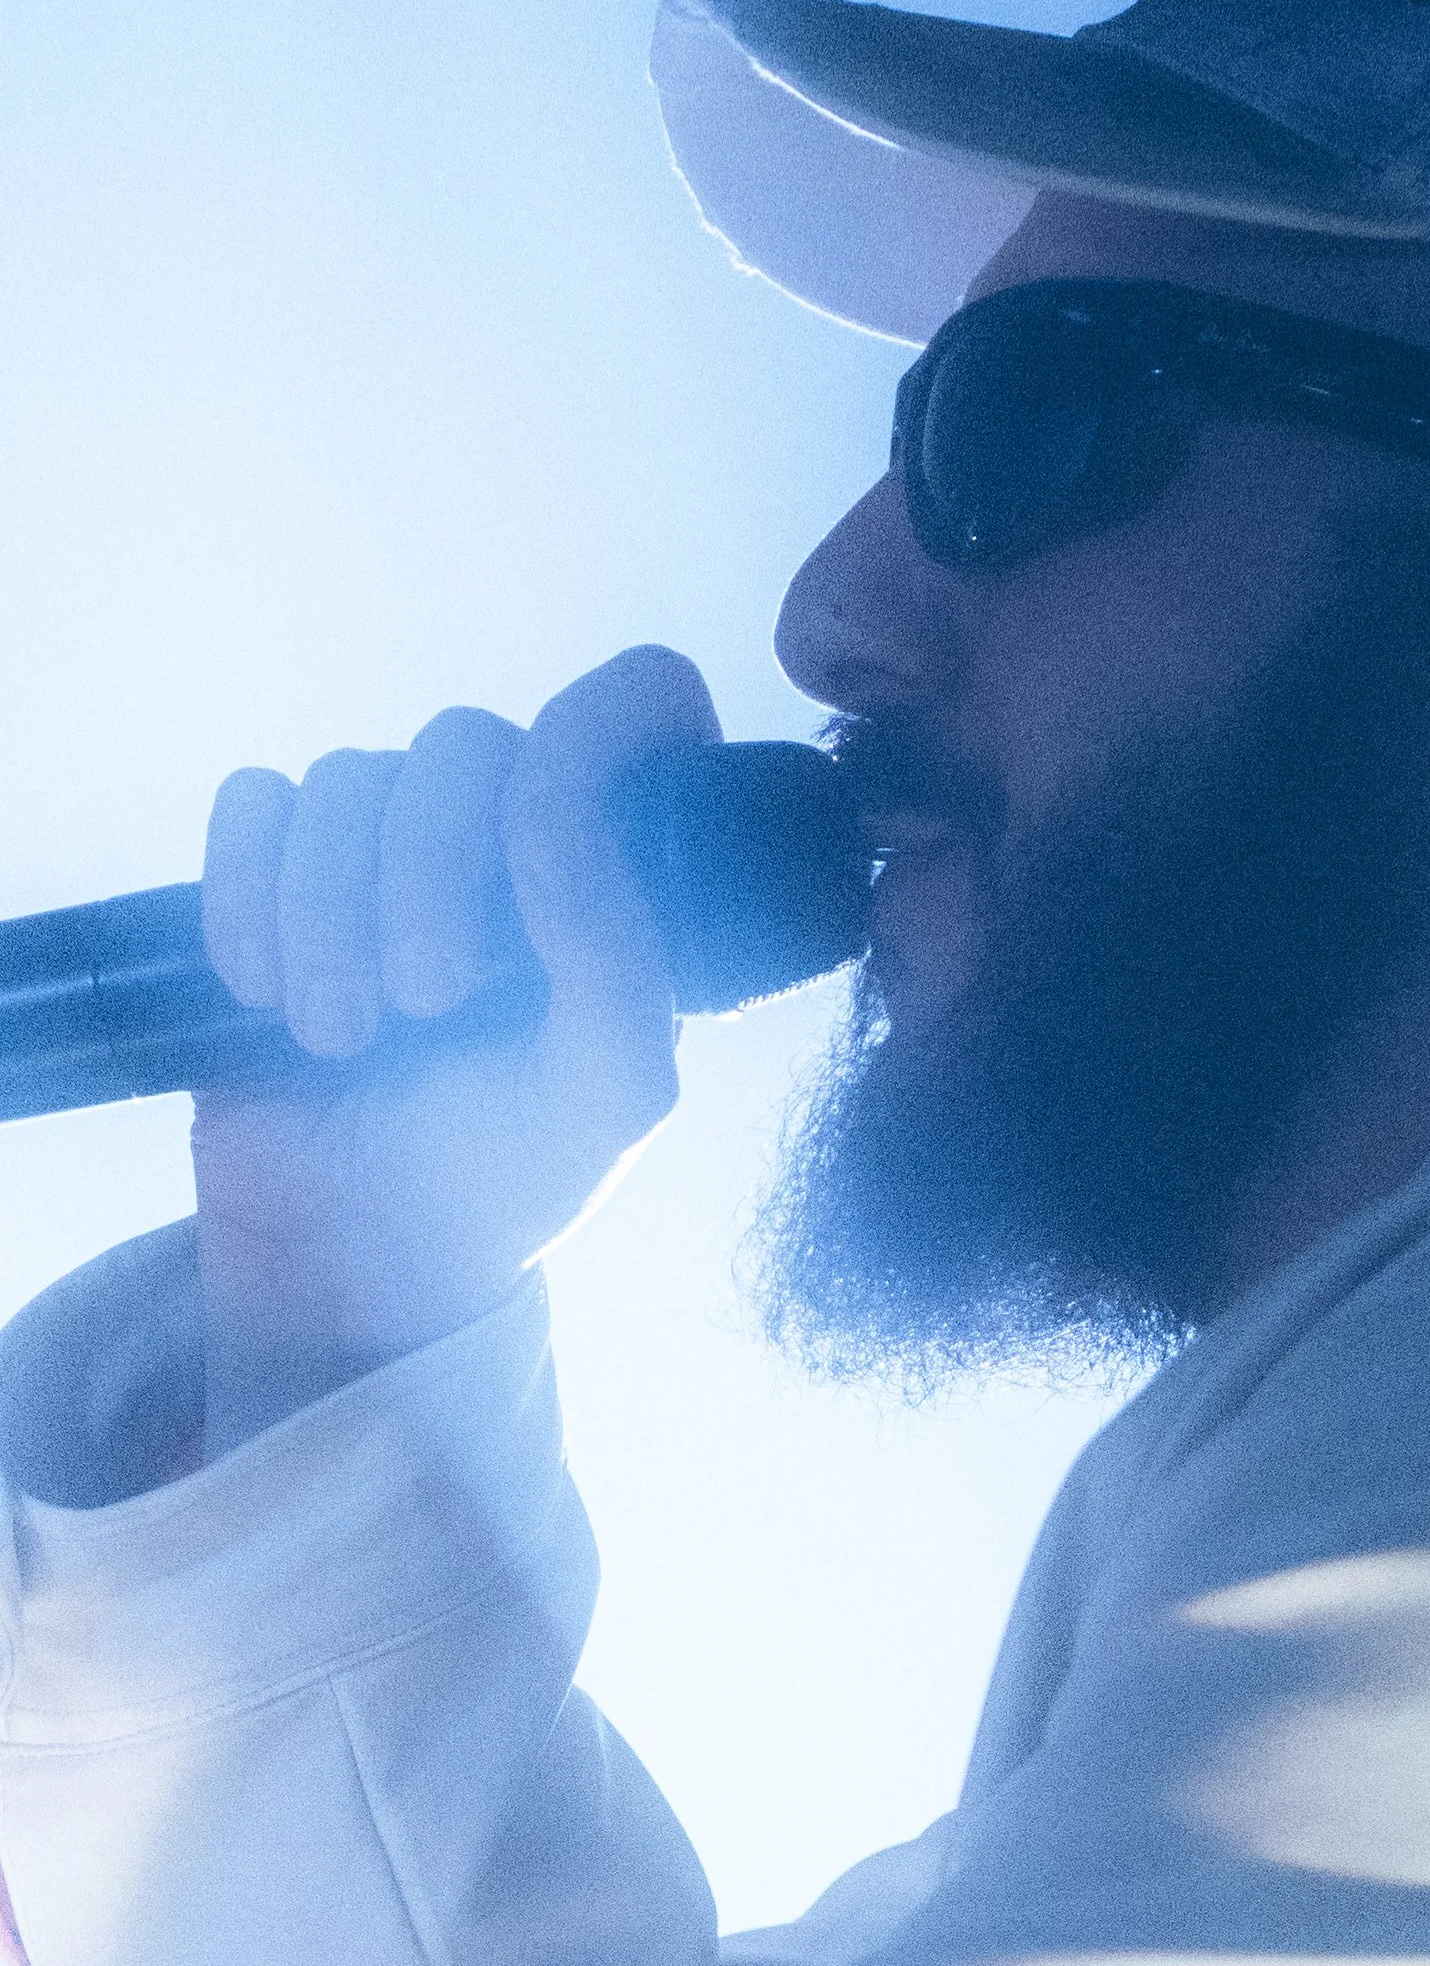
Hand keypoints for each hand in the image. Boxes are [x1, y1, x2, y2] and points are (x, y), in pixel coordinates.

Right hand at [191, 646, 718, 1455]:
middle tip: (423, 999)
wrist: (355, 1262)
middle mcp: (513, 834)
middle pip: (465, 740)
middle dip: (425, 872)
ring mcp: (390, 847)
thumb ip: (624, 956)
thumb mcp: (614, 1094)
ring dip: (326, 913)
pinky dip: (247, 895)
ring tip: (340, 1032)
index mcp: (621, 866)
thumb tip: (551, 810)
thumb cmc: (506, 1173)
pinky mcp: (279, 870)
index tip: (544, 822)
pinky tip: (263, 992)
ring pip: (348, 776)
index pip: (646, 703)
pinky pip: (253, 802)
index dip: (600, 726)